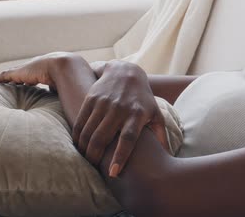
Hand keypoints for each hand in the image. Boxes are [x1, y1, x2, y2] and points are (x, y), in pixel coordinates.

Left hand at [0, 52, 72, 88]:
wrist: (67, 67)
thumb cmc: (71, 79)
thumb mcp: (67, 88)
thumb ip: (64, 95)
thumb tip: (69, 107)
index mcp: (49, 71)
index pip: (38, 75)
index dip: (33, 79)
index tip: (30, 83)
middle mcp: (38, 68)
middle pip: (24, 73)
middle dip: (18, 76)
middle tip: (13, 82)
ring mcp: (29, 69)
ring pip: (13, 73)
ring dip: (5, 78)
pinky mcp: (20, 72)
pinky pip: (5, 75)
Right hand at [72, 60, 169, 177]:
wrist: (125, 72)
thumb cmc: (143, 98)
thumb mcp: (155, 112)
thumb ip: (160, 134)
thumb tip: (166, 155)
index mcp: (137, 115)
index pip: (128, 138)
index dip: (120, 156)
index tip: (114, 172)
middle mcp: (120, 108)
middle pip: (103, 137)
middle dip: (95, 156)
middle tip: (94, 167)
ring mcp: (104, 103)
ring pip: (89, 131)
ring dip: (85, 148)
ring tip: (86, 159)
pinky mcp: (91, 98)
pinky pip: (81, 121)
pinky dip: (77, 136)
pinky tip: (78, 145)